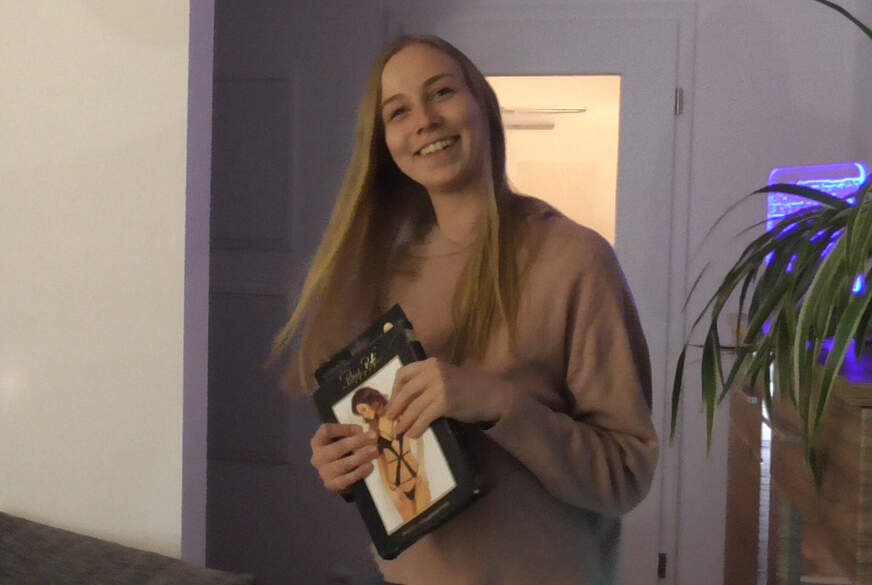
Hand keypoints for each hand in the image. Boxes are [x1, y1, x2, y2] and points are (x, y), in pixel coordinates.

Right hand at [309, 423, 377, 492]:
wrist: (337, 474)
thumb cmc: (341, 450)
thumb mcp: (342, 437)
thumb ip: (350, 432)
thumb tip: (359, 431)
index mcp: (318, 442)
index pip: (326, 430)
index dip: (344, 428)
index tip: (361, 428)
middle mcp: (317, 457)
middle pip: (338, 447)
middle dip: (358, 441)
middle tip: (374, 436)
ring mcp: (323, 472)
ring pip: (343, 464)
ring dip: (361, 456)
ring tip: (375, 450)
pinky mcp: (331, 485)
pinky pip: (347, 479)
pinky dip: (360, 472)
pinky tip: (370, 466)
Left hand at [384, 357, 508, 438]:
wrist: (490, 394)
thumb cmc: (466, 388)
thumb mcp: (443, 378)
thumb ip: (426, 383)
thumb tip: (402, 402)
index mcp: (430, 364)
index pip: (403, 373)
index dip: (394, 389)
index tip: (393, 402)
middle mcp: (433, 372)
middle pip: (406, 391)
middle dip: (395, 407)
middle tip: (388, 419)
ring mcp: (439, 386)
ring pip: (413, 407)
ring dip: (404, 421)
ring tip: (399, 431)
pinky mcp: (445, 402)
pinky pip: (424, 417)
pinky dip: (416, 427)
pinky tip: (413, 435)